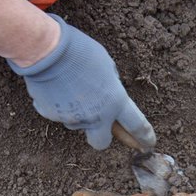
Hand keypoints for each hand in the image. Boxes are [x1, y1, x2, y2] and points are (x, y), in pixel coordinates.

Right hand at [8, 15, 154, 150]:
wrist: (48, 50)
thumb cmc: (81, 52)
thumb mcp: (107, 66)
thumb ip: (111, 87)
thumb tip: (108, 97)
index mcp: (115, 102)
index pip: (136, 126)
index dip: (144, 137)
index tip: (148, 144)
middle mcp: (95, 116)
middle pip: (101, 142)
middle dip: (101, 136)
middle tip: (98, 124)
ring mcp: (72, 118)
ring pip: (76, 122)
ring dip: (76, 112)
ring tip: (69, 86)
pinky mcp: (51, 115)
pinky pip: (57, 112)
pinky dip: (58, 103)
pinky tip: (55, 85)